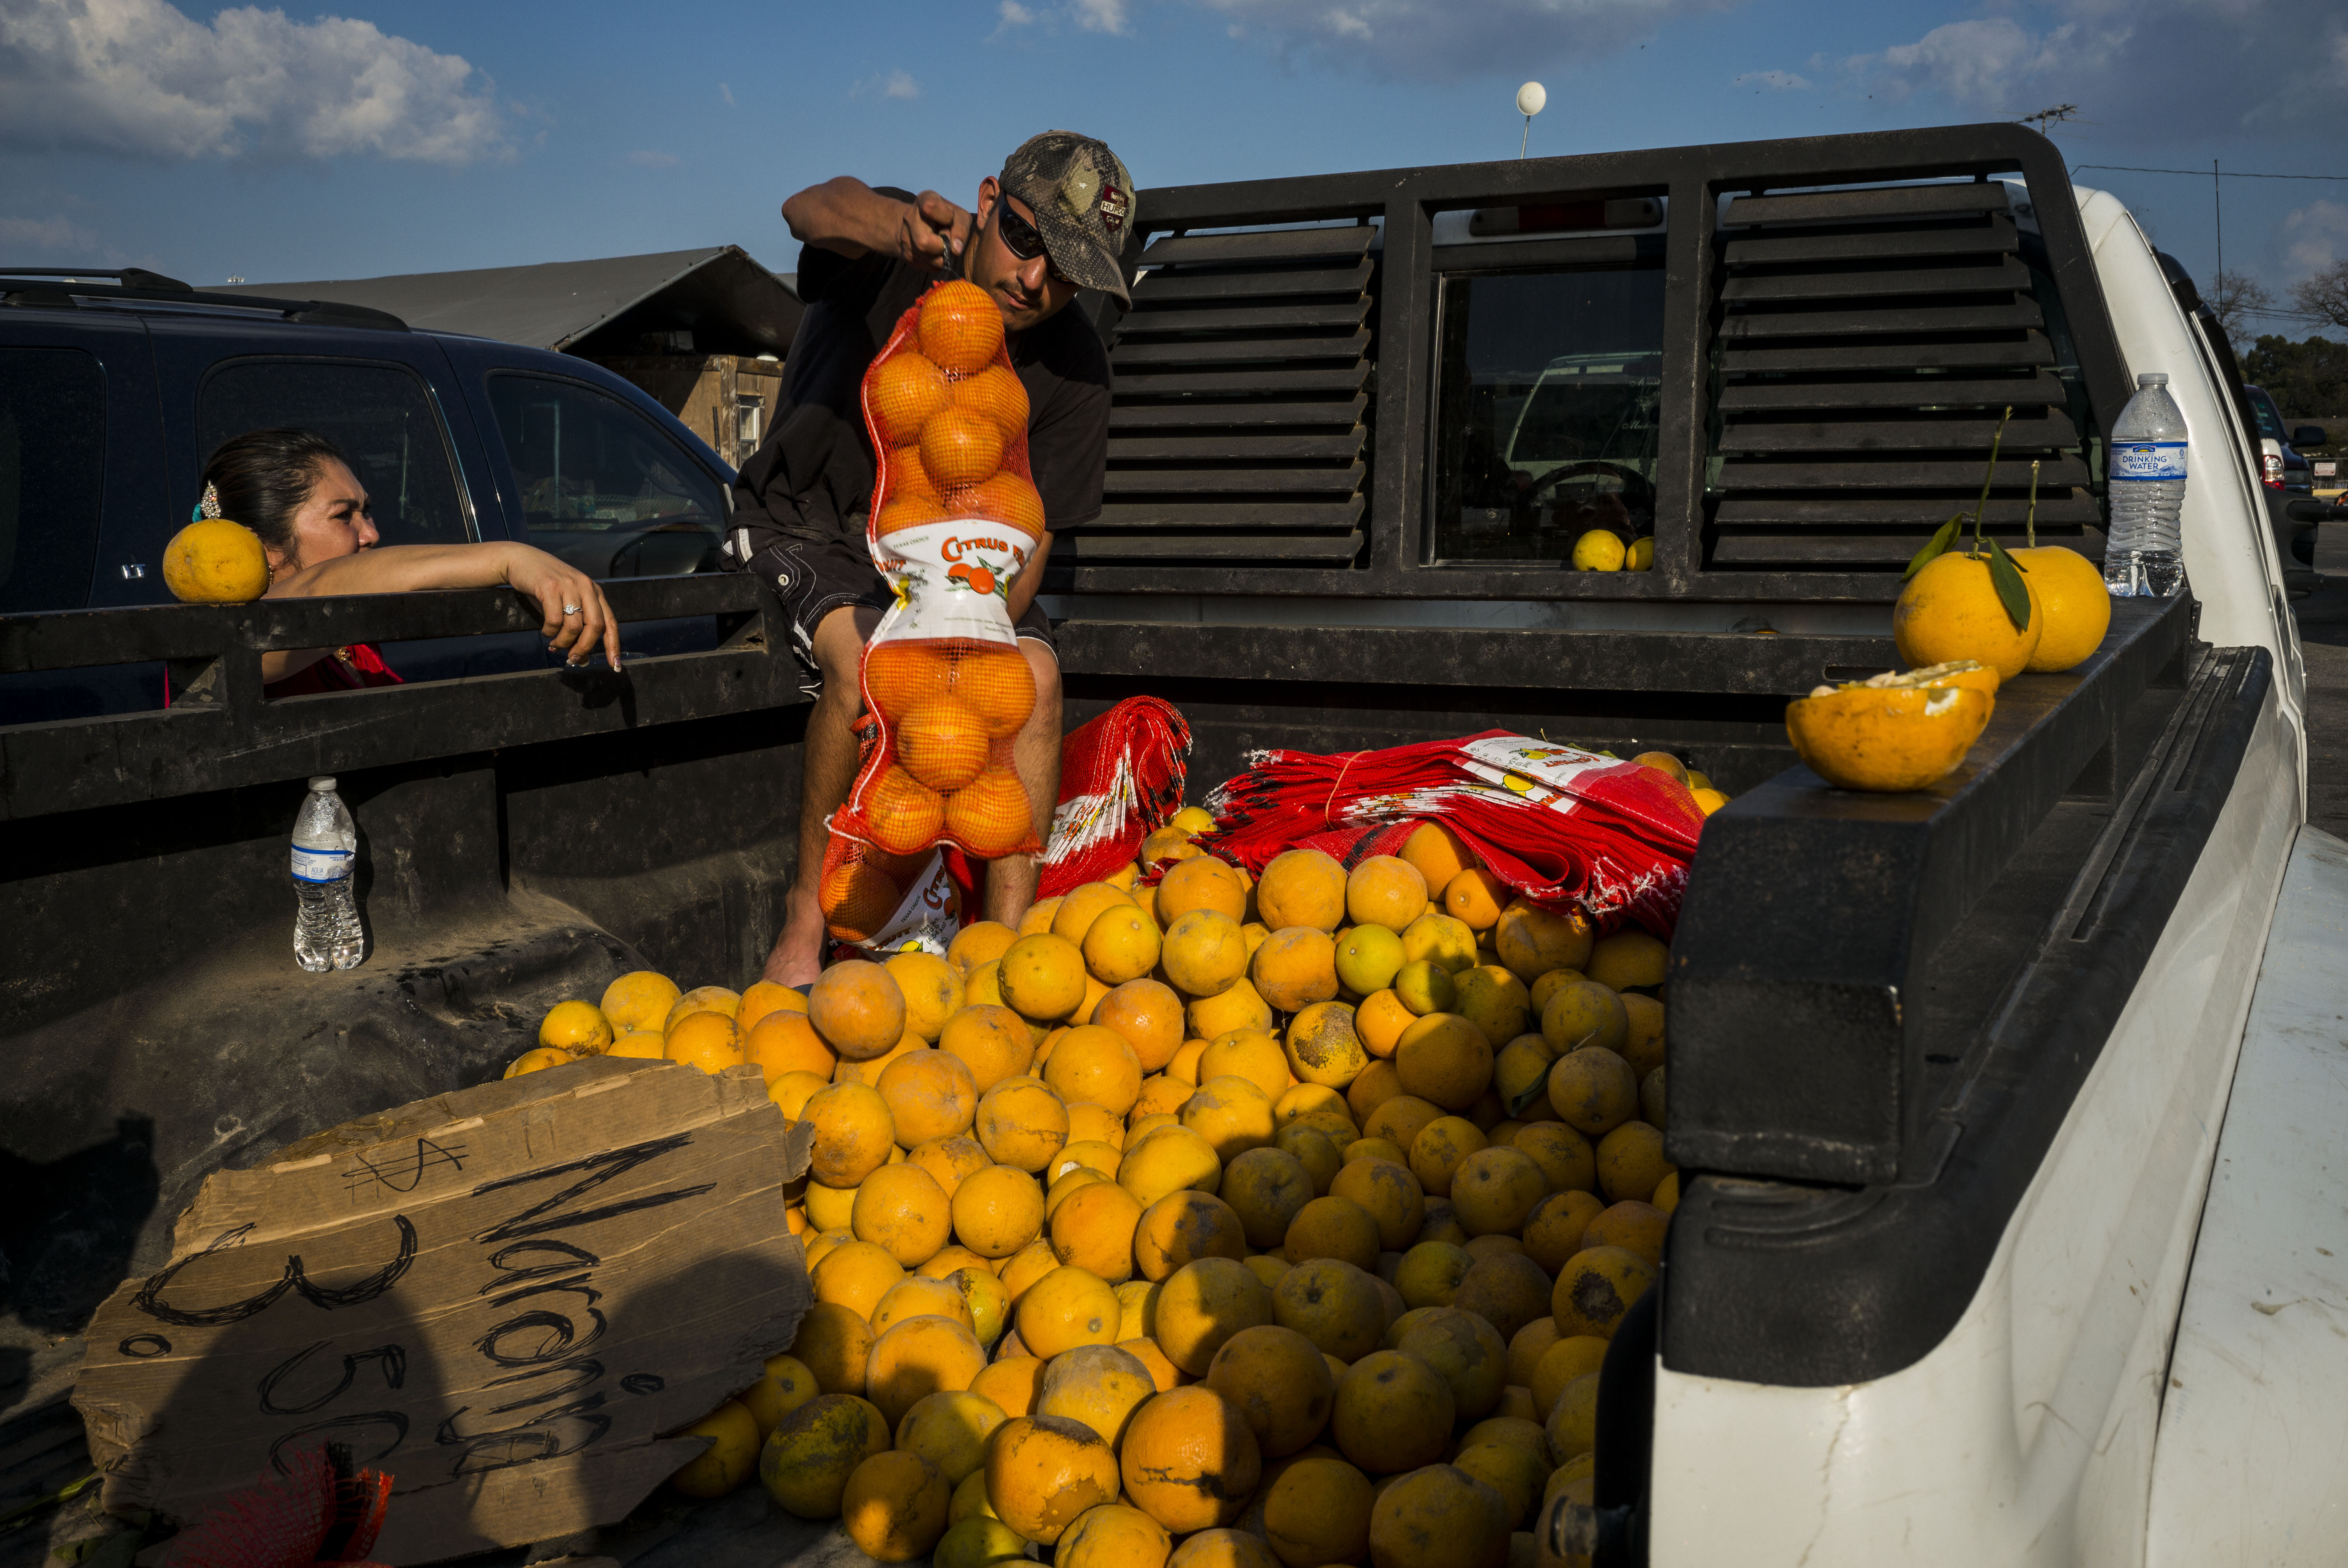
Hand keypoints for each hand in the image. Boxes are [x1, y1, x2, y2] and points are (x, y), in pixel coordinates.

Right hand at [502, 545, 621, 669]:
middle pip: (595, 626)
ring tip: (555, 644)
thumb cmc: (546, 587)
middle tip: (573, 658)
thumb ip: (577, 629)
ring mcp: (568, 585)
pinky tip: (546, 630)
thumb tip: (582, 659)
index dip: (613, 645)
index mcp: (594, 592)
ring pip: (574, 626)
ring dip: (564, 641)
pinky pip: (555, 620)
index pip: (610, 622)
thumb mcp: (566, 605)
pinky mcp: (550, 586)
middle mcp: (586, 587)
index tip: (614, 665)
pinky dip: (550, 631)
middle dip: (584, 647)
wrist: (522, 560)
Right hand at [894, 191, 971, 271]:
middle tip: (947, 241)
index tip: (950, 219)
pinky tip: (936, 253)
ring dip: (942, 258)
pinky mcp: (905, 255)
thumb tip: (956, 249)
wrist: (924, 225)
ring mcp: (904, 237)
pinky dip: (937, 263)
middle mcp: (909, 217)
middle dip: (941, 246)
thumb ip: (961, 227)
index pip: (930, 207)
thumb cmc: (946, 218)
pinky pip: (927, 267)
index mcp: (924, 201)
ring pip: (926, 259)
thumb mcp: (959, 215)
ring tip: (942, 247)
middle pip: (923, 242)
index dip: (946, 217)